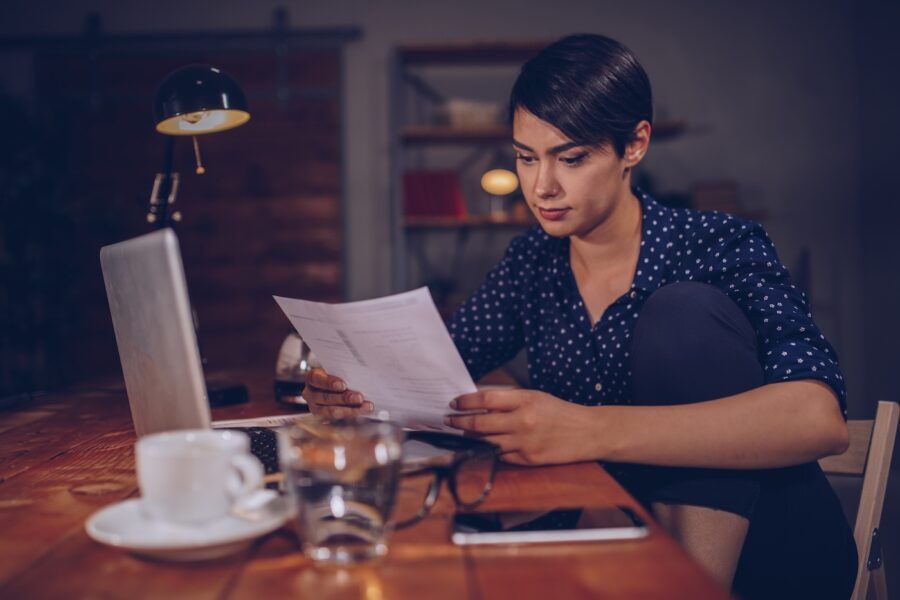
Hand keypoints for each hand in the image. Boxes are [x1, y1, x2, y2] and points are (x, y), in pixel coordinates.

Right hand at [304, 368, 373, 418]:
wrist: (331, 385)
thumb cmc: (336, 373)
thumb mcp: (336, 369)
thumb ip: (343, 371)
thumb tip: (360, 373)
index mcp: (312, 378)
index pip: (316, 379)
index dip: (329, 383)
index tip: (343, 385)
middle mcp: (310, 394)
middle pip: (325, 398)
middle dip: (344, 398)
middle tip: (359, 397)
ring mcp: (315, 408)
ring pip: (331, 411)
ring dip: (351, 409)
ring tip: (366, 406)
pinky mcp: (324, 418)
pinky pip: (338, 419)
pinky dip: (353, 414)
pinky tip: (364, 411)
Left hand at [444, 390, 598, 465]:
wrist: (587, 432)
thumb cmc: (559, 412)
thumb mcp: (534, 396)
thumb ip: (508, 398)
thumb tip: (479, 400)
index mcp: (525, 400)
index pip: (486, 399)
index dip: (465, 402)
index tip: (454, 403)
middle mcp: (523, 421)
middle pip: (480, 422)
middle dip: (459, 421)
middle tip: (448, 420)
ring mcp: (525, 442)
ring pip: (487, 441)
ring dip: (470, 437)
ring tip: (460, 432)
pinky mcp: (528, 459)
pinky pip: (500, 456)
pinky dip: (488, 450)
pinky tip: (480, 446)